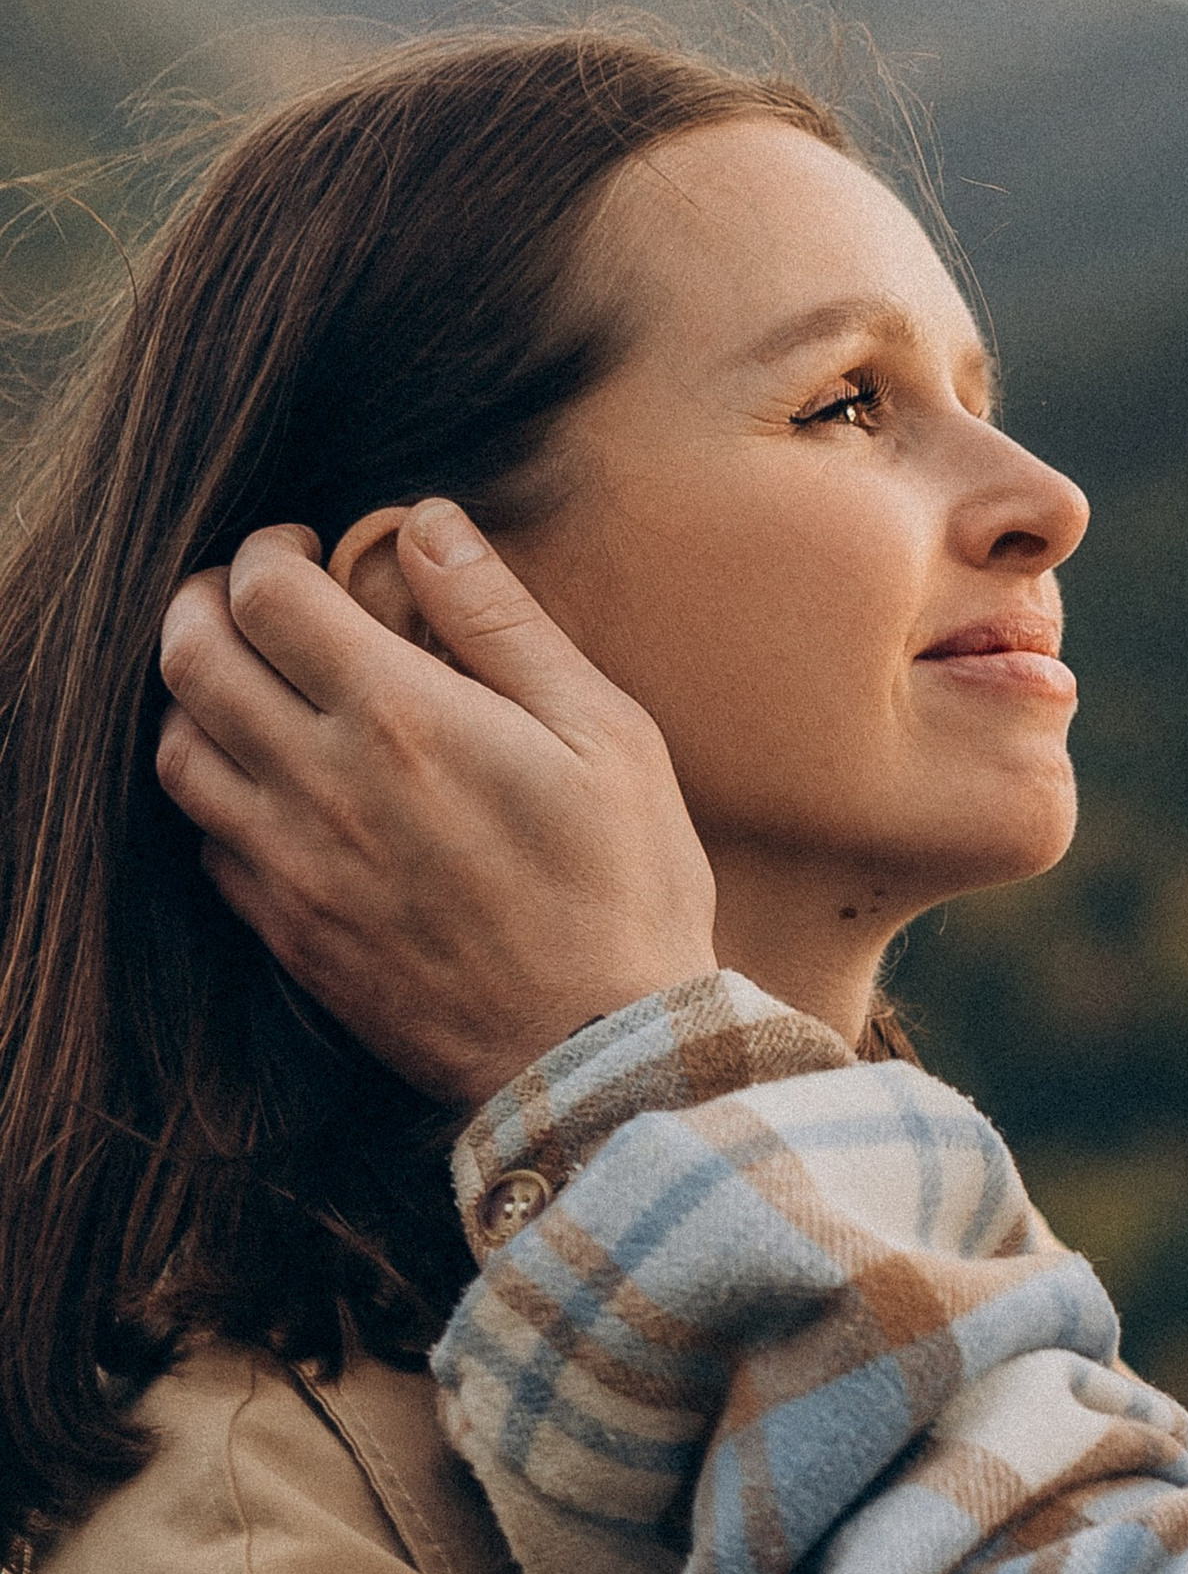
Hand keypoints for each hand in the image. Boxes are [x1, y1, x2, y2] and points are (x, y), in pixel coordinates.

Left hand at [157, 504, 719, 1109]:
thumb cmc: (623, 885)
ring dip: (198, 699)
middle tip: (257, 601)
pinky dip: (220, 794)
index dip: (270, 549)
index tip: (307, 549)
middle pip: (189, 658)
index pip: (264, 592)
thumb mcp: (604, 731)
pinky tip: (276, 788)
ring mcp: (293, 867)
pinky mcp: (290, 933)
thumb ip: (502, 620)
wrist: (599, 1049)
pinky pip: (206, 843)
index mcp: (400, 717)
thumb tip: (428, 524)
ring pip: (178, 752)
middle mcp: (321, 786)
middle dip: (205, 603)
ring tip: (254, 688)